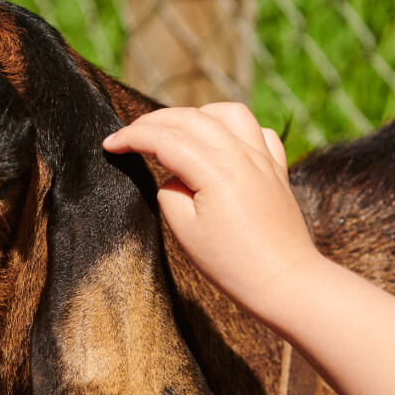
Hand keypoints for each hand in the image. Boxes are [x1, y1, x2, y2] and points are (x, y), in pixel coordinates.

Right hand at [103, 103, 319, 320]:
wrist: (284, 282)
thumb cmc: (233, 265)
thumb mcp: (186, 232)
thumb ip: (170, 193)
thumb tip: (174, 174)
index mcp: (215, 170)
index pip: (164, 138)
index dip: (132, 138)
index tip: (110, 145)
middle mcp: (241, 155)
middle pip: (190, 118)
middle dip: (154, 122)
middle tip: (130, 135)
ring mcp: (263, 158)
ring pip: (227, 113)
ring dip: (196, 114)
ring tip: (176, 129)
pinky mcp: (277, 169)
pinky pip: (257, 130)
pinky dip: (234, 127)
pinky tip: (222, 141)